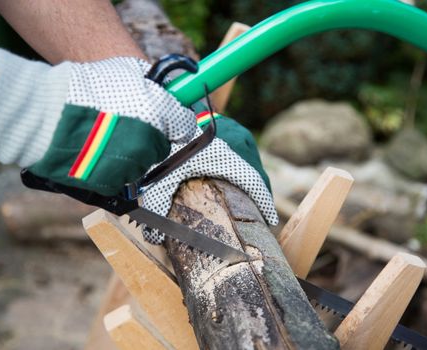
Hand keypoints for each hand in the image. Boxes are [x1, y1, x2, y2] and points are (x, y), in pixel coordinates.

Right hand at [28, 56, 196, 195]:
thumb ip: (153, 84)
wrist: (49, 114)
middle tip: (128, 125)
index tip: (169, 120)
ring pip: (141, 163)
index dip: (176, 122)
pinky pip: (120, 177)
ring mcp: (133, 166)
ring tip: (105, 138)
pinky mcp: (113, 184)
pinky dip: (112, 168)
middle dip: (150, 137)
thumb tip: (166, 89)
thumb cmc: (87, 86)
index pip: (185, 126)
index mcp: (162, 115)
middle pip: (162, 146)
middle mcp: (152, 143)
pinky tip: (96, 152)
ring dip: (130, 154)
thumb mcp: (128, 71)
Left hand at [142, 112, 278, 243]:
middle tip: (259, 216)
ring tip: (250, 201)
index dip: (264, 203)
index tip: (271, 220)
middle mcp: (238, 142)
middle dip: (259, 196)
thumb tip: (155, 238)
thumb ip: (158, 205)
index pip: (253, 183)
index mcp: (225, 157)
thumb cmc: (168, 145)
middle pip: (256, 175)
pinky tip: (240, 182)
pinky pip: (248, 155)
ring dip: (253, 182)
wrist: (168, 110)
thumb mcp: (162, 175)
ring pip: (253, 164)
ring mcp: (239, 134)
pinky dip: (248, 169)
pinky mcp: (236, 130)